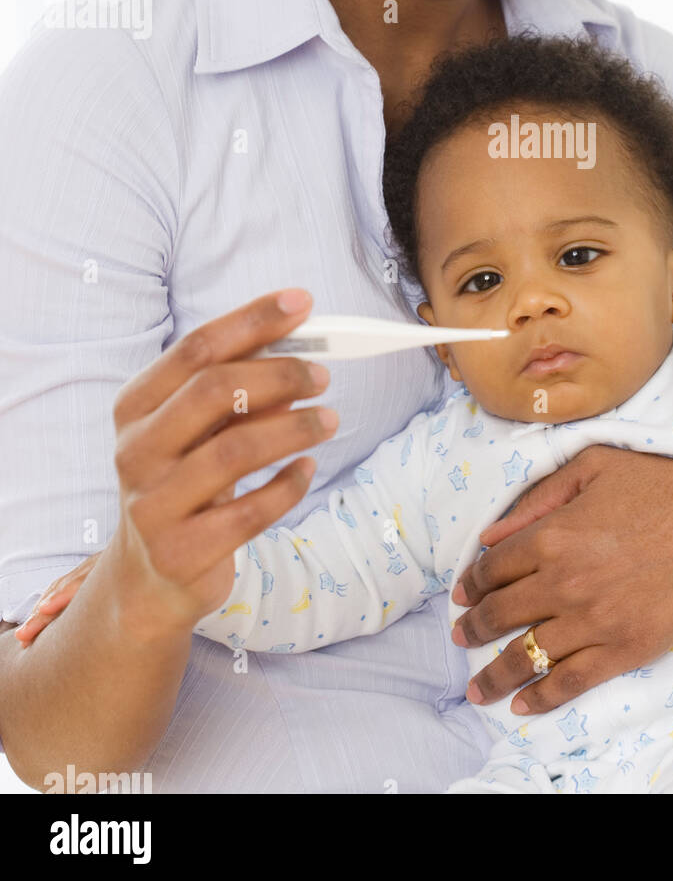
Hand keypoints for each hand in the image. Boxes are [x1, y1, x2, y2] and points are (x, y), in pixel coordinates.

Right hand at [17, 288, 339, 648]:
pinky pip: (249, 513)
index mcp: (137, 406)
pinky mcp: (180, 553)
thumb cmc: (186, 482)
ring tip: (329, 419)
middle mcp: (135, 451)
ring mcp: (152, 505)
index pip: (196, 347)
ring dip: (294, 429)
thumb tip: (302, 351)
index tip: (305, 303)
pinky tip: (307, 470)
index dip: (254, 319)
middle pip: (213, 392)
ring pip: (234, 452)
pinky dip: (288, 486)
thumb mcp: (200, 431)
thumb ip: (241, 391)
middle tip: (323, 375)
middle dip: (279, 374)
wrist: (149, 577)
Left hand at [449, 445, 672, 714]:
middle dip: (472, 630)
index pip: (493, 567)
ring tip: (478, 688)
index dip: (471, 584)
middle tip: (460, 638)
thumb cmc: (665, 486)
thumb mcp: (597, 466)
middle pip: (500, 614)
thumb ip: (540, 496)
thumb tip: (492, 535)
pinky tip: (523, 705)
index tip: (462, 596)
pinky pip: (571, 681)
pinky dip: (541, 698)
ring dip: (495, 674)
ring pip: (527, 655)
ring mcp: (594, 620)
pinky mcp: (625, 649)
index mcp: (553, 534)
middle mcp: (564, 581)